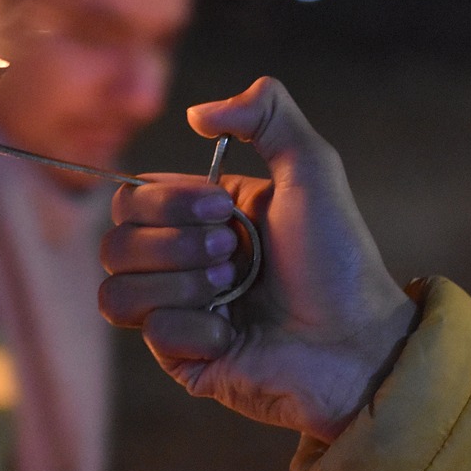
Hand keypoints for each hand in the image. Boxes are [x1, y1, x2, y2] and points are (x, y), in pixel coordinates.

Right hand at [99, 77, 416, 438]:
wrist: (356, 339)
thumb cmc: (339, 259)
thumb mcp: (312, 167)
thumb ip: (266, 113)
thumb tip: (195, 112)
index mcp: (203, 216)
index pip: (131, 198)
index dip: (167, 201)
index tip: (223, 208)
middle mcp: (183, 263)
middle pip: (114, 242)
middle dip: (177, 243)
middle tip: (235, 252)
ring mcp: (179, 312)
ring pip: (115, 292)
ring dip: (182, 285)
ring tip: (233, 288)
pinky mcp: (182, 358)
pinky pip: (153, 333)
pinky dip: (200, 330)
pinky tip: (236, 334)